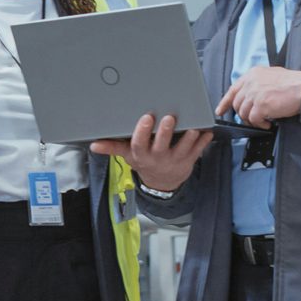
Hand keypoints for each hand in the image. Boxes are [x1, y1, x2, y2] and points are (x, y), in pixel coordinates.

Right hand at [91, 113, 214, 192]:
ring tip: (194, 126)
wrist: (162, 182)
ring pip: (183, 149)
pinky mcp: (188, 160)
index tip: (146, 118)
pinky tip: (207, 132)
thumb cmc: (144, 162)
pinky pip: (198, 151)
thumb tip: (93, 145)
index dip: (143, 131)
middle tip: (170, 118)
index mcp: (141, 155)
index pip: (140, 143)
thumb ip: (112, 148)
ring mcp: (175, 160)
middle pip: (162, 145)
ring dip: (189, 138)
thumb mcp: (127, 156)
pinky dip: (204, 142)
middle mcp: (158, 158)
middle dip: (166, 132)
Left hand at [217, 67, 300, 126]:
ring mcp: (255, 94)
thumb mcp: (272, 75)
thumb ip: (258, 83)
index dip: (225, 102)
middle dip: (242, 114)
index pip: (233, 89)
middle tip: (251, 120)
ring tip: (262, 122)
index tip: (220, 111)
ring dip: (252, 120)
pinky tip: (267, 124)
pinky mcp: (261, 105)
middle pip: (237, 103)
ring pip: (243, 113)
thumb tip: (251, 95)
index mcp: (252, 74)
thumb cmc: (294, 83)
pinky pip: (253, 119)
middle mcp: (251, 82)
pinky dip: (259, 124)